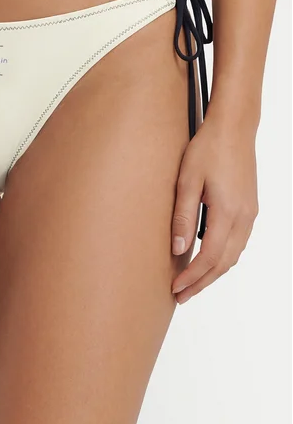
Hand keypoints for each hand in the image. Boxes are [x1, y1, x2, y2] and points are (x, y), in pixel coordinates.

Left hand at [171, 120, 258, 303]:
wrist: (233, 127)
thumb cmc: (207, 149)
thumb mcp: (187, 181)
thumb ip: (182, 217)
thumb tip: (178, 249)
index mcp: (227, 212)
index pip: (210, 258)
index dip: (192, 277)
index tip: (175, 289)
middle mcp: (244, 217)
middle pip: (224, 263)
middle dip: (202, 282)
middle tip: (181, 296)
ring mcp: (250, 213)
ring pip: (234, 255)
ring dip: (213, 272)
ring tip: (191, 282)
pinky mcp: (249, 207)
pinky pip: (238, 242)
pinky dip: (223, 257)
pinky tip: (207, 258)